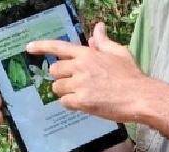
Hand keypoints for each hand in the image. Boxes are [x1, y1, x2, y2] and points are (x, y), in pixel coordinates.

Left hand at [26, 23, 152, 122]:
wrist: (140, 97)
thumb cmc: (131, 76)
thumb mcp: (118, 53)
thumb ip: (103, 42)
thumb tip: (97, 29)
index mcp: (87, 53)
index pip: (58, 47)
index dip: (41, 47)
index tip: (29, 48)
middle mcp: (80, 66)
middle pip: (55, 71)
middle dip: (60, 78)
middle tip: (72, 85)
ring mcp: (80, 84)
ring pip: (57, 88)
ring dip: (65, 93)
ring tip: (79, 96)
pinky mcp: (82, 101)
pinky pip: (65, 102)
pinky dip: (70, 105)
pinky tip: (81, 105)